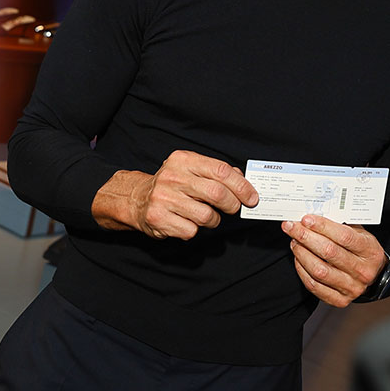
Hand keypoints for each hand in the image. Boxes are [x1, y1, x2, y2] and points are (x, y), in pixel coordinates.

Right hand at [93, 150, 256, 239]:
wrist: (137, 199)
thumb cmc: (172, 185)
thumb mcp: (192, 169)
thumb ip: (217, 172)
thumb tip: (244, 180)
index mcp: (184, 160)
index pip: (221, 170)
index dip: (241, 186)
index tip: (252, 198)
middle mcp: (173, 177)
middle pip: (217, 193)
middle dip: (232, 205)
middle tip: (234, 209)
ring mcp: (164, 198)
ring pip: (206, 216)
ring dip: (213, 220)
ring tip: (205, 216)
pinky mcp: (158, 218)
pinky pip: (191, 230)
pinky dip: (194, 230)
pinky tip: (186, 222)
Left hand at [282, 215, 385, 306]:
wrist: (375, 275)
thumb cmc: (362, 250)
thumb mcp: (360, 233)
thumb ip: (341, 225)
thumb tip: (314, 217)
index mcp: (370, 251)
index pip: (344, 236)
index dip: (322, 227)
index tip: (306, 219)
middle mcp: (363, 271)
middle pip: (329, 252)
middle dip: (306, 237)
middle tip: (291, 227)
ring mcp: (352, 288)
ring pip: (319, 270)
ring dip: (301, 253)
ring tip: (294, 242)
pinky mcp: (340, 300)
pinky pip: (314, 286)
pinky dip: (302, 270)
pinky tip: (298, 258)